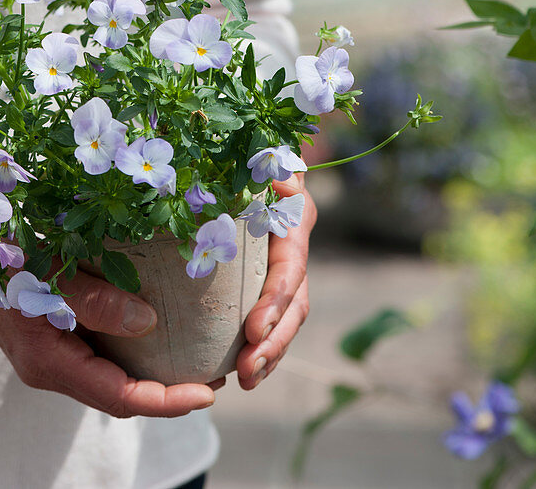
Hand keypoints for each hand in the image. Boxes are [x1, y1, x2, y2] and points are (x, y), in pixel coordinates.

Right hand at [0, 244, 218, 417]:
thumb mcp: (45, 272)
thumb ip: (93, 300)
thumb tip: (148, 322)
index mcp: (49, 362)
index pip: (119, 397)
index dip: (167, 400)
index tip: (207, 392)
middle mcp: (51, 368)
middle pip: (119, 396)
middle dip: (168, 393)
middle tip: (214, 375)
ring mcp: (49, 355)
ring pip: (110, 378)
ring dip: (152, 375)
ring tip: (196, 356)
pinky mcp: (50, 339)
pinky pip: (98, 356)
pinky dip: (131, 352)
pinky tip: (156, 331)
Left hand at [235, 172, 315, 388]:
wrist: (252, 158)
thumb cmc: (249, 155)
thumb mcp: (261, 155)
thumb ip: (274, 167)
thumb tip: (285, 187)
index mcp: (293, 225)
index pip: (290, 269)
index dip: (275, 302)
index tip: (253, 331)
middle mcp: (293, 252)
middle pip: (293, 306)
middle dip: (273, 342)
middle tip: (247, 372)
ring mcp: (283, 272)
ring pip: (286, 321)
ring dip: (269, 354)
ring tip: (246, 381)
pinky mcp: (267, 286)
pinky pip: (271, 322)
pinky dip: (261, 349)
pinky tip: (242, 373)